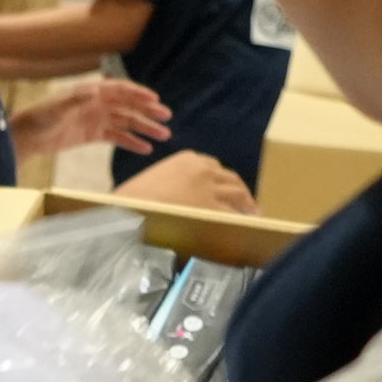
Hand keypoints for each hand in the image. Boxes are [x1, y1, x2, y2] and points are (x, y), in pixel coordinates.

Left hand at [13, 75, 172, 158]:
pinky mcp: (94, 134)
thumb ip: (75, 100)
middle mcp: (97, 103)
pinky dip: (131, 142)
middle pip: (128, 105)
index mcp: (91, 92)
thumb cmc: (39, 118)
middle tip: (166, 117)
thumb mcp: (56, 108)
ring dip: (145, 128)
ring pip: (127, 122)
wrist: (27, 136)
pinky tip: (146, 148)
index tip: (155, 100)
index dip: (138, 94)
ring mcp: (97, 118)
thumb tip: (95, 91)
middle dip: (148, 111)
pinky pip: (117, 137)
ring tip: (163, 135)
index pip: (120, 89)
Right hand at [110, 151, 258, 214]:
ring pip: (236, 192)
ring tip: (252, 212)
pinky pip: (231, 212)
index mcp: (186, 158)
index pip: (212, 165)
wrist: (129, 209)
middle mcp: (202, 169)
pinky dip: (241, 218)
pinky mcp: (211, 207)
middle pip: (229, 177)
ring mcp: (209, 188)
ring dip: (247, 202)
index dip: (220, 178)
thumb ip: (173, 181)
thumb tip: (181, 196)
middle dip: (239, 189)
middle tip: (245, 201)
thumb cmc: (133, 197)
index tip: (223, 186)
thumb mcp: (156, 179)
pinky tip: (246, 223)